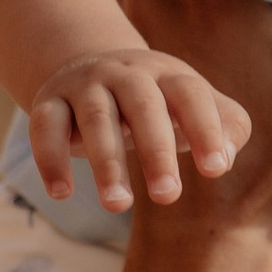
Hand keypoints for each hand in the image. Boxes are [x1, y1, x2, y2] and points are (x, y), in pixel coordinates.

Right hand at [27, 42, 251, 210]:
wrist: (91, 66)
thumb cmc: (157, 101)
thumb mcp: (192, 106)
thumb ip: (225, 128)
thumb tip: (226, 160)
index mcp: (167, 75)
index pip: (190, 96)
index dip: (205, 130)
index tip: (216, 170)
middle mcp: (126, 74)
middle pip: (143, 107)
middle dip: (156, 151)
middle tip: (168, 196)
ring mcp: (85, 85)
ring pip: (96, 119)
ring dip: (106, 163)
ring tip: (118, 206)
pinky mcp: (49, 101)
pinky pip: (45, 126)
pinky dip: (50, 158)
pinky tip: (61, 193)